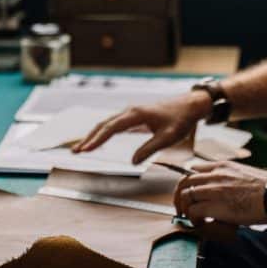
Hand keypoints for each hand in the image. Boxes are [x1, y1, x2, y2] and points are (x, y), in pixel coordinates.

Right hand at [72, 92, 210, 163]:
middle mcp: (130, 111)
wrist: (190, 105)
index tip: (86, 149)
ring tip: (82, 148)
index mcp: (136, 114)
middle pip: (104, 124)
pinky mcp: (135, 117)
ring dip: (94, 135)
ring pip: (107, 123)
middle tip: (76, 151)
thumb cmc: (181, 119)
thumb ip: (150, 148)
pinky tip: (98, 140)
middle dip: (89, 138)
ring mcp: (132, 113)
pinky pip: (114, 124)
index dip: (97, 140)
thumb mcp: (168, 137)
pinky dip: (103, 132)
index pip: (111, 128)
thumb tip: (133, 161)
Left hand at [174, 160, 266, 225]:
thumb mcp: (245, 173)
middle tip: (181, 207)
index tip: (186, 190)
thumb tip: (226, 189)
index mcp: (222, 166)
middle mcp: (215, 175)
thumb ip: (231, 177)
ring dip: (184, 208)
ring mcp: (214, 189)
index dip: (186, 180)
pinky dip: (193, 219)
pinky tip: (200, 223)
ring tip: (190, 217)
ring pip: (186, 195)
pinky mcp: (215, 205)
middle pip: (184, 181)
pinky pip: (193, 211)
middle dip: (179, 195)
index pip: (194, 168)